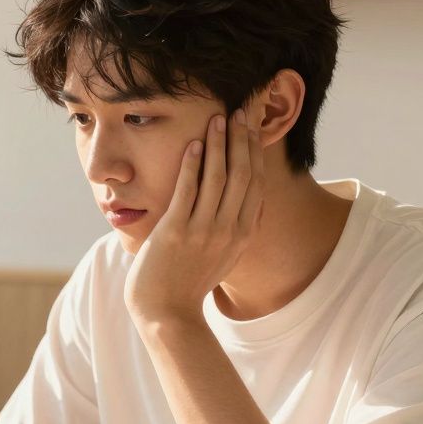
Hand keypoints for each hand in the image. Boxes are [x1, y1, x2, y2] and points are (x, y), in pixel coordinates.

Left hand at [124, 109, 265, 324]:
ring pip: (218, 178)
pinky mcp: (177, 232)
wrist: (166, 313)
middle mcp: (229, 230)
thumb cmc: (188, 283)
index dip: (255, 152)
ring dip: (219, 145)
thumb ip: (237, 230)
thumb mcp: (224, 257)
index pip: (256, 183)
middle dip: (242, 139)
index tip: (254, 126)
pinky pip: (187, 191)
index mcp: (242, 233)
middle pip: (243, 174)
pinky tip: (193, 144)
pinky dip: (192, 165)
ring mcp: (203, 231)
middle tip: (241, 110)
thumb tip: (250, 205)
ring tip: (218, 119)